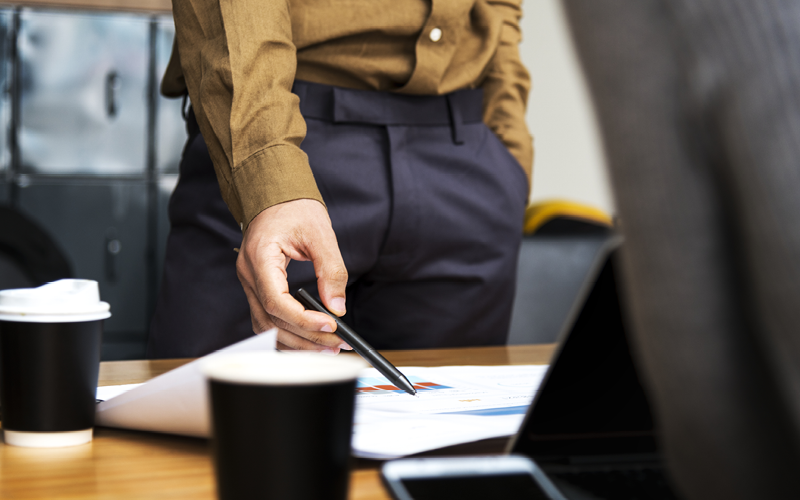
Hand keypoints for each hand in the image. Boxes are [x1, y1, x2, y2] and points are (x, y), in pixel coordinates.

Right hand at [236, 199, 350, 352]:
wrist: (275, 195)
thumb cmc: (293, 208)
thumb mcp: (320, 234)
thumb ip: (331, 270)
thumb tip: (337, 306)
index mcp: (260, 257)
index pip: (276, 301)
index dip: (303, 319)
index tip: (329, 326)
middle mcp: (249, 275)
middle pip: (271, 320)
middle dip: (305, 337)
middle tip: (335, 346)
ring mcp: (250, 283)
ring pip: (266, 326)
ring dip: (295, 342)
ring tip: (325, 348)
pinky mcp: (257, 288)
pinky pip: (267, 319)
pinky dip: (286, 333)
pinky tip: (307, 339)